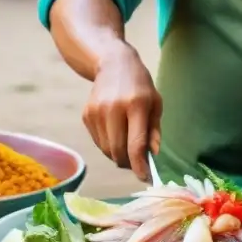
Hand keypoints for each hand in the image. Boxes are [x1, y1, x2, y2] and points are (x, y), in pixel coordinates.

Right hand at [82, 43, 161, 181]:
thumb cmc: (140, 85)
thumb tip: (153, 155)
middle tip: (138, 164)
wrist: (113, 63)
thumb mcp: (155, 102)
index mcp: (135, 105)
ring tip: (128, 147)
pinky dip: (108, 146)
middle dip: (129, 164)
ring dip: (118, 156)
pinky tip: (116, 133)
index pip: (135, 144)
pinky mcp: (86, 115)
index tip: (145, 178)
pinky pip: (98, 142)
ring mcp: (96, 112)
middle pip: (118, 151)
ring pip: (106, 150)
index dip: (140, 165)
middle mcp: (113, 109)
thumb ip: (154, 130)